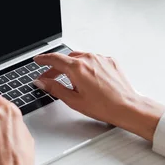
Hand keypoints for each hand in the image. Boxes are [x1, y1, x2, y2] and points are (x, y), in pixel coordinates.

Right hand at [34, 52, 164, 141]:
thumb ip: (55, 88)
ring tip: (69, 79)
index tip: (37, 60)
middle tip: (50, 77)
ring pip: (80, 58)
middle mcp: (89, 59)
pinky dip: (85, 66)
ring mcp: (101, 59)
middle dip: (56, 67)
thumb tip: (42, 82)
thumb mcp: (73, 100)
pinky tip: (86, 78)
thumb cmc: (104, 106)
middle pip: (66, 59)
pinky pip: (93, 60)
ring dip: (71, 66)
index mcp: (77, 68)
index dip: (43, 59)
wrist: (127, 107)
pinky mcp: (110, 61)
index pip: (54, 59)